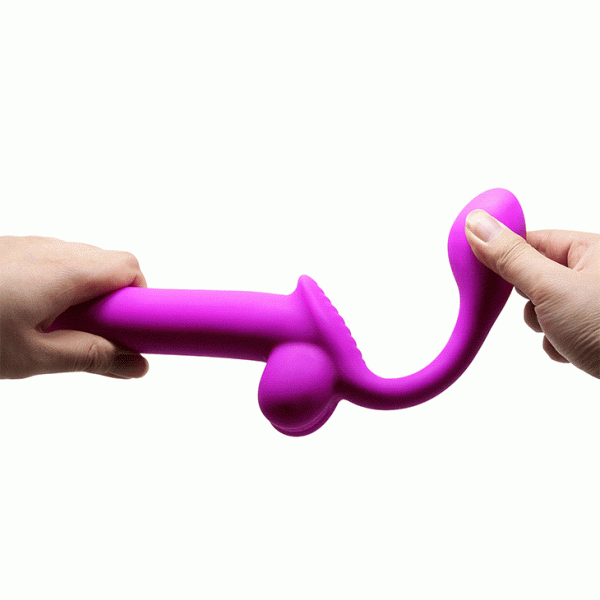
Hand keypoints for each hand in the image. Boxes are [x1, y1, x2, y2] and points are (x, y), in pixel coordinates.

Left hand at [0, 236, 148, 378]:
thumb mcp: (30, 356)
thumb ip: (88, 356)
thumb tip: (134, 363)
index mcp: (64, 271)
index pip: (129, 269)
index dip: (139, 300)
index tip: (132, 330)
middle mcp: (49, 248)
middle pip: (107, 265)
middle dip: (112, 300)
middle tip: (94, 336)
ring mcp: (27, 245)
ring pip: (79, 262)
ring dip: (84, 292)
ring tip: (56, 328)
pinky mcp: (9, 249)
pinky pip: (51, 260)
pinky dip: (58, 284)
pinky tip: (30, 313)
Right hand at [465, 210, 599, 378]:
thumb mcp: (552, 288)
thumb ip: (510, 257)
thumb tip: (476, 224)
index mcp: (591, 249)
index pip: (531, 240)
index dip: (504, 255)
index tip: (481, 271)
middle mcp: (595, 272)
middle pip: (535, 276)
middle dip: (530, 300)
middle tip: (542, 309)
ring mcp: (595, 303)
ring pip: (545, 308)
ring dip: (544, 326)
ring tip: (565, 335)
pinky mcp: (596, 329)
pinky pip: (560, 329)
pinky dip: (558, 342)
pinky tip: (574, 351)